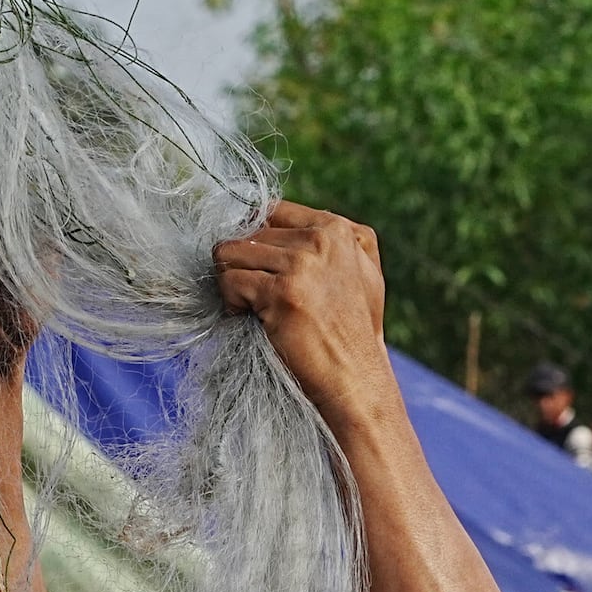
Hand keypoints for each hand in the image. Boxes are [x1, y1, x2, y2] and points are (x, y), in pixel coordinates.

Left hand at [215, 200, 400, 426]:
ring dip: (233, 283)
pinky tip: (252, 320)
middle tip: (259, 299)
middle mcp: (322, 239)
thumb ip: (334, 240)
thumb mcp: (362, 274)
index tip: (261, 269)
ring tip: (254, 308)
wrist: (357, 381)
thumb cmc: (354, 334)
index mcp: (339, 229)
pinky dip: (231, 303)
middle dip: (245, 266)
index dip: (256, 239)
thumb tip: (280, 217)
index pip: (271, 211)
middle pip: (246, 233)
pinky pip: (229, 281)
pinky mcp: (282, 292)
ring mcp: (302, 264)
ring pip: (230, 253)